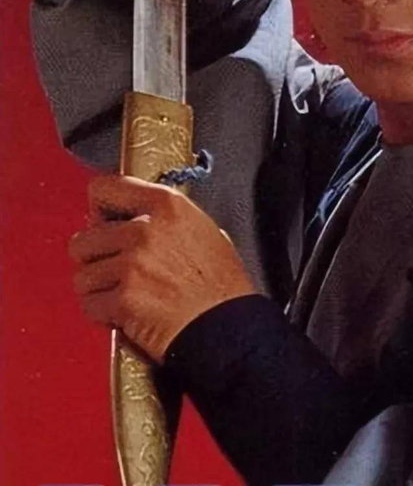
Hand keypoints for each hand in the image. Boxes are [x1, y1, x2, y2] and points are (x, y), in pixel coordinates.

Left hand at [69, 174, 258, 362]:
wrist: (227, 327)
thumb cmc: (221, 284)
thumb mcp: (203, 229)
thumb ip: (162, 218)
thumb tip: (127, 218)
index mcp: (167, 205)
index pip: (105, 188)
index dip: (100, 208)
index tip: (104, 221)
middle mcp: (145, 230)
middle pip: (85, 238)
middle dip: (95, 256)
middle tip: (114, 268)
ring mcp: (131, 266)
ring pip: (83, 274)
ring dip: (97, 287)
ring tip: (122, 294)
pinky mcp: (123, 300)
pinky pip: (89, 304)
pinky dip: (101, 313)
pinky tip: (124, 313)